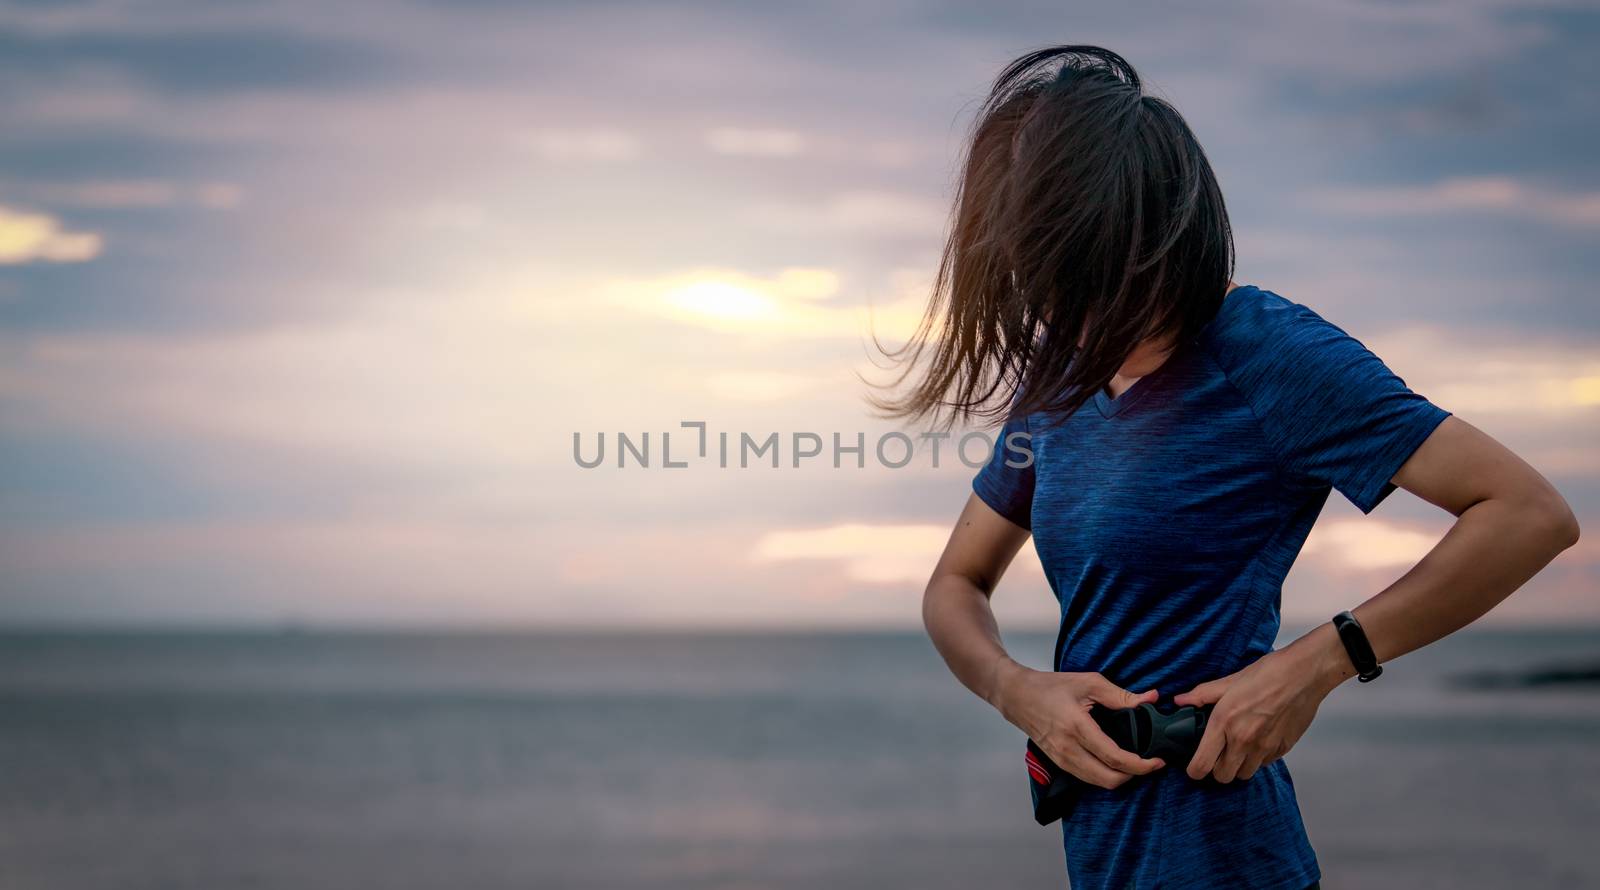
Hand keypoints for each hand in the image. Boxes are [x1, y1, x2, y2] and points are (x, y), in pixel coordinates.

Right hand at [993, 665, 1166, 789]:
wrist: (1016, 696)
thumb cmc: (1049, 686)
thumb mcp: (1087, 683)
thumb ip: (1120, 695)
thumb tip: (1151, 699)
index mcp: (1077, 727)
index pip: (1115, 758)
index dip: (1141, 765)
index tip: (1157, 761)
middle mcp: (1068, 749)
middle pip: (1109, 779)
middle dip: (1134, 776)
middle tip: (1150, 764)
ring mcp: (1062, 759)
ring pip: (1098, 782)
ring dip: (1120, 777)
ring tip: (1135, 764)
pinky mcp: (1059, 762)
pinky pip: (1087, 778)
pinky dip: (1105, 776)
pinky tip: (1114, 763)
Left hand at [1175, 633, 1346, 782]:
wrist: (1304, 674)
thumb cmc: (1268, 674)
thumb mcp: (1229, 681)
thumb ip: (1202, 695)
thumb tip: (1180, 701)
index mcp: (1224, 722)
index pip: (1202, 764)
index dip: (1194, 770)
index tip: (1195, 766)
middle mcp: (1243, 740)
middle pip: (1223, 776)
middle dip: (1217, 769)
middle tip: (1218, 754)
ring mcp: (1265, 747)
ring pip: (1245, 774)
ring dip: (1239, 766)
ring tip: (1238, 748)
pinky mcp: (1283, 748)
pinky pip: (1264, 764)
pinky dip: (1258, 758)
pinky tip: (1258, 740)